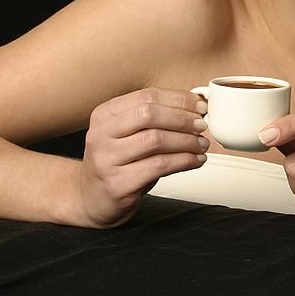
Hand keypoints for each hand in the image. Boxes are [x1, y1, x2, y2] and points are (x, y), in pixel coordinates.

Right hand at [76, 88, 208, 226]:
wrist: (93, 199)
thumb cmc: (119, 164)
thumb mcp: (130, 135)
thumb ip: (156, 119)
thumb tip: (196, 107)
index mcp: (105, 114)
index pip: (147, 96)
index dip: (179, 99)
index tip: (199, 106)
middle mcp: (101, 134)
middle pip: (149, 114)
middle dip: (182, 118)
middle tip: (201, 126)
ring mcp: (106, 159)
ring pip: (155, 140)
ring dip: (187, 141)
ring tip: (201, 145)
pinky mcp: (117, 183)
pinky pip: (159, 166)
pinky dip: (184, 161)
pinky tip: (195, 160)